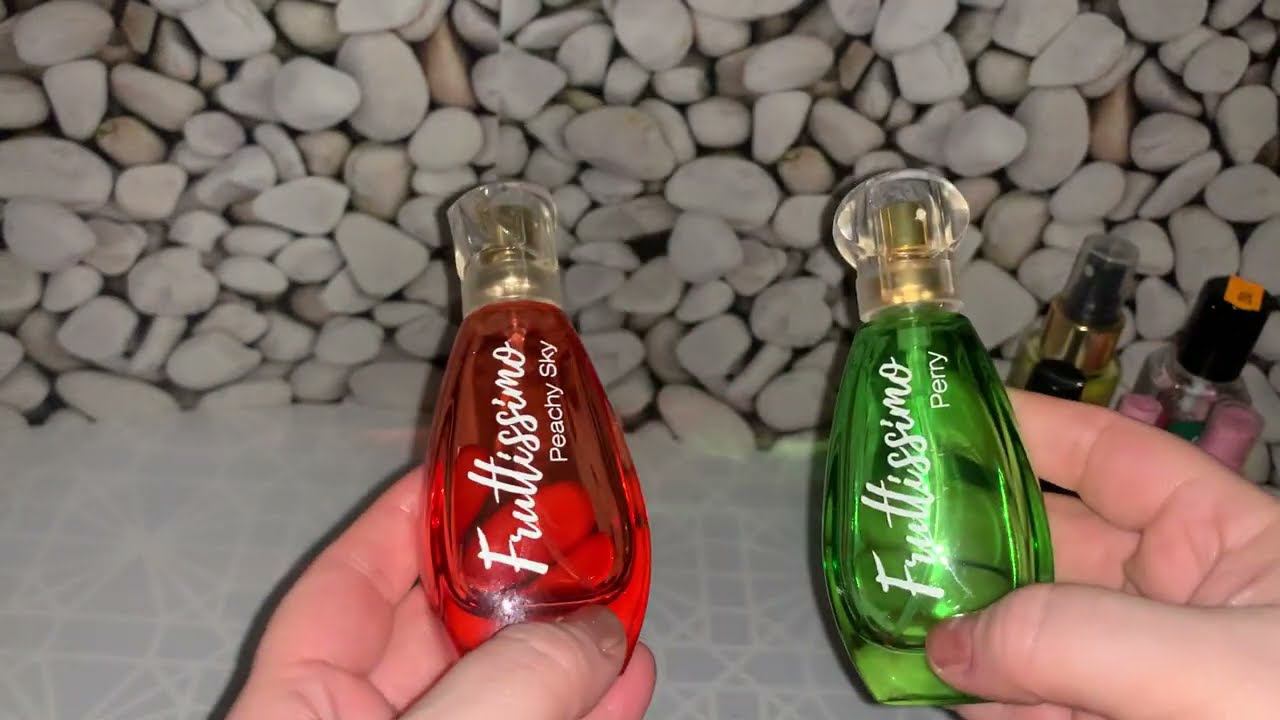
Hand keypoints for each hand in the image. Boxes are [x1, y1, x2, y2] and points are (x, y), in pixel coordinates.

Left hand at [225, 469, 655, 719]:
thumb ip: (506, 686)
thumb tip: (596, 630)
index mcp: (299, 706)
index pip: (347, 583)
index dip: (409, 517)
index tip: (472, 467)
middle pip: (438, 632)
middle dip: (513, 579)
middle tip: (578, 528)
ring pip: (501, 691)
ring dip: (568, 646)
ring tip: (623, 596)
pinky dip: (587, 711)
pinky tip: (630, 674)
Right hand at [925, 389, 1279, 719]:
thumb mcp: (1212, 665)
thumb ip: (1078, 639)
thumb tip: (951, 642)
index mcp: (1219, 540)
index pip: (1108, 457)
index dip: (1025, 428)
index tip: (940, 418)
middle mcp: (1175, 599)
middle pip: (1048, 548)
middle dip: (971, 545)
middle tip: (894, 542)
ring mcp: (1146, 671)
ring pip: (1033, 633)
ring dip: (968, 633)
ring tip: (905, 628)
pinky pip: (1039, 706)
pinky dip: (990, 704)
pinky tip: (951, 698)